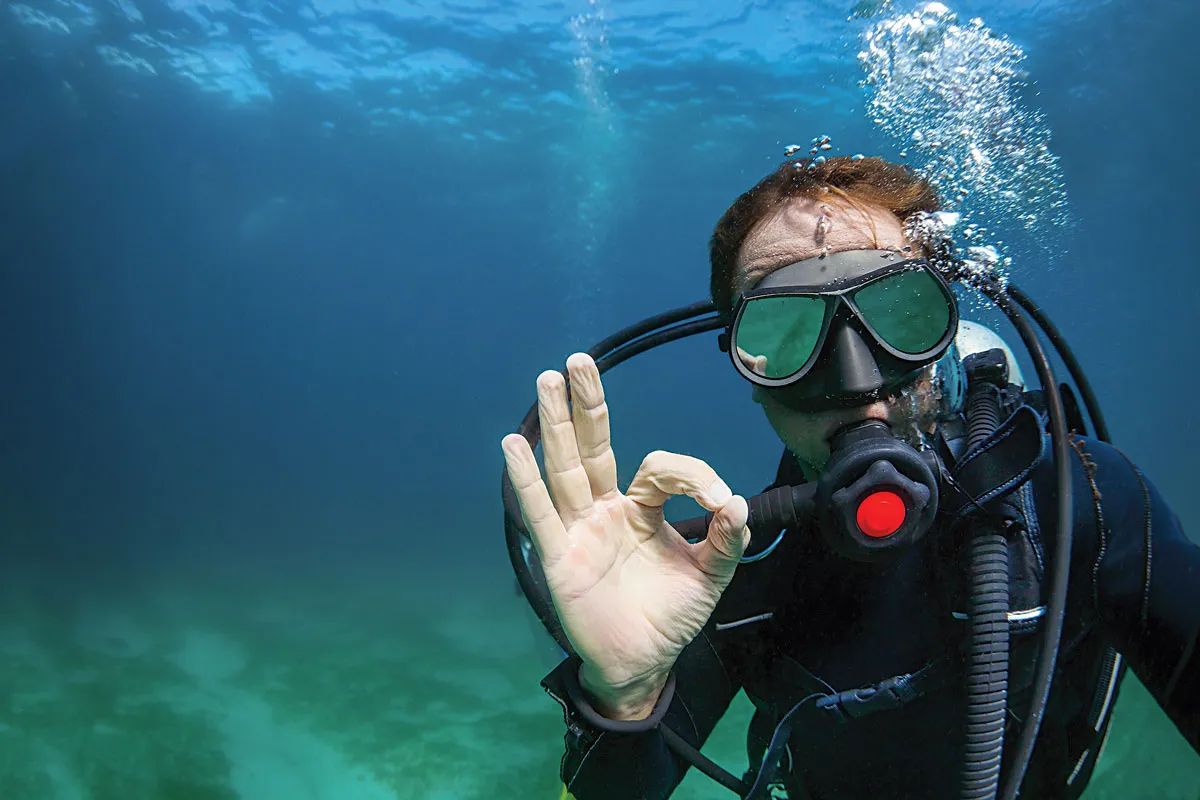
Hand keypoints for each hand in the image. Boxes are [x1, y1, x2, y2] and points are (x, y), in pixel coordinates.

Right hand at [502, 353, 749, 717]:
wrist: (643, 663)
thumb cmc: (670, 616)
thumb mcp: (709, 576)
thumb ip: (725, 540)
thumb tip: (737, 502)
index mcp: (641, 509)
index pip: (658, 469)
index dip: (691, 476)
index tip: (720, 501)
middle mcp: (605, 510)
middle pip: (593, 448)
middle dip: (587, 405)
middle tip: (578, 361)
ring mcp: (580, 530)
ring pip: (565, 469)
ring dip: (556, 426)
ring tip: (548, 380)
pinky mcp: (560, 558)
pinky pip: (541, 515)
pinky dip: (526, 481)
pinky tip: (514, 446)